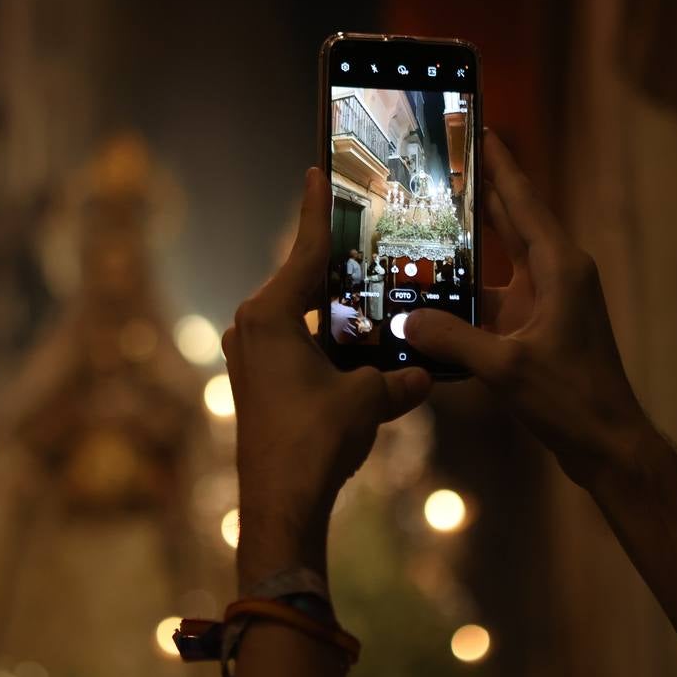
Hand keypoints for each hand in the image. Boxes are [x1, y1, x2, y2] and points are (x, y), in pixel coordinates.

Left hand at [224, 168, 431, 587]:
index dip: (317, 211)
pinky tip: (356, 339)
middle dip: (335, 260)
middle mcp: (252, 328)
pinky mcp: (257, 383)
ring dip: (332, 303)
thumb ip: (398, 379)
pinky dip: (324, 336)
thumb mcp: (366, 401)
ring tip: (370, 283)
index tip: (318, 171)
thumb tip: (426, 374)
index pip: (303, 251)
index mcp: (271, 316)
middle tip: (365, 230)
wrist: (280, 505)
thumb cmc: (314, 443)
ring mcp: (250, 357)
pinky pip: (295, 343)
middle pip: (301, 280)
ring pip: (299, 314)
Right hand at [405, 131, 647, 486]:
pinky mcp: (538, 329)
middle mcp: (556, 275)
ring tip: (420, 228)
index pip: (523, 201)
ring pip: (499, 263)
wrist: (607, 442)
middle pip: (512, 222)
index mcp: (560, 267)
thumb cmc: (571, 399)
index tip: (479, 127)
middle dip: (479, 194)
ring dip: (465, 250)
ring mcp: (548, 303)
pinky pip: (496, 299)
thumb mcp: (507, 367)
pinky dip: (467, 295)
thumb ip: (453, 341)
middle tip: (442, 165)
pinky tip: (432, 298)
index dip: (500, 164)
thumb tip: (406, 323)